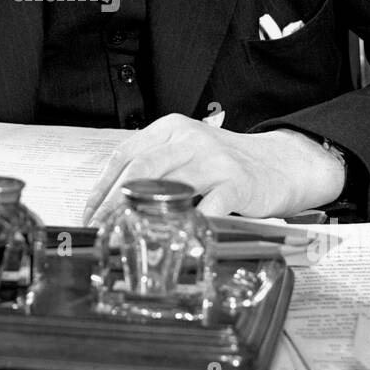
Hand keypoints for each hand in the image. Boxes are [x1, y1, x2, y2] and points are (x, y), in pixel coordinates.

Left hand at [82, 114, 344, 223]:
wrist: (280, 163)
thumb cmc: (227, 164)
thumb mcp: (188, 152)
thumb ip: (156, 167)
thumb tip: (113, 201)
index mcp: (171, 130)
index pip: (125, 154)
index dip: (101, 186)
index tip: (90, 212)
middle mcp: (190, 140)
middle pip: (140, 168)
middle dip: (113, 202)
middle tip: (101, 228)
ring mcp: (214, 160)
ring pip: (167, 185)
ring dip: (142, 215)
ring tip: (126, 236)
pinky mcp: (236, 183)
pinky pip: (207, 207)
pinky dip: (186, 224)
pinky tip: (172, 239)